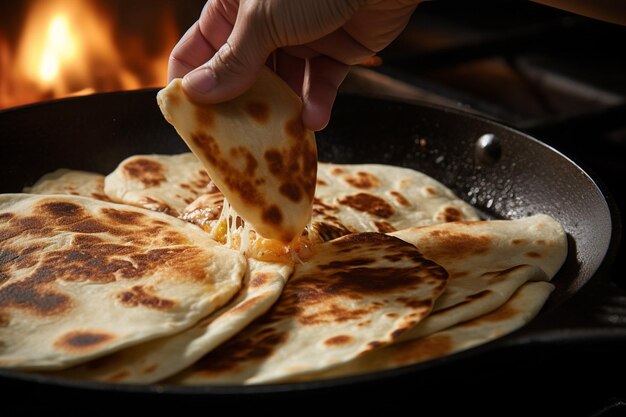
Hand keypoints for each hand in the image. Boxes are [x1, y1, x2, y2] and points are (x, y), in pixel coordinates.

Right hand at [168, 0, 419, 130]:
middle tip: (230, 138)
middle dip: (237, 105)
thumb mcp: (262, 21)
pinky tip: (313, 121)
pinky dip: (317, 103)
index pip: (199, 47)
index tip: (185, 115)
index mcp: (235, 6)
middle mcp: (263, 24)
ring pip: (281, 84)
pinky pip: (319, 85)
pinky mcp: (333, 52)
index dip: (190, 80)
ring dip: (279, 111)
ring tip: (274, 137)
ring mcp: (299, 38)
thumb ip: (232, 60)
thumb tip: (195, 92)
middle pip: (240, 72)